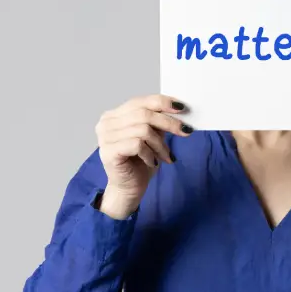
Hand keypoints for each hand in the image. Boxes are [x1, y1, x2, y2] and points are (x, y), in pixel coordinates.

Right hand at [95, 94, 192, 218]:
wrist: (128, 189)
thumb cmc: (139, 163)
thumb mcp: (152, 137)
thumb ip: (158, 122)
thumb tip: (177, 109)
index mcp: (114, 115)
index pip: (140, 102)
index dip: (162, 102)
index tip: (181, 108)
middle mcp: (106, 123)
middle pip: (143, 114)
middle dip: (168, 123)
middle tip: (185, 131)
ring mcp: (105, 137)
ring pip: (143, 130)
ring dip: (160, 145)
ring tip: (165, 156)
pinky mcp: (108, 151)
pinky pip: (137, 144)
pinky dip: (150, 154)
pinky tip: (152, 162)